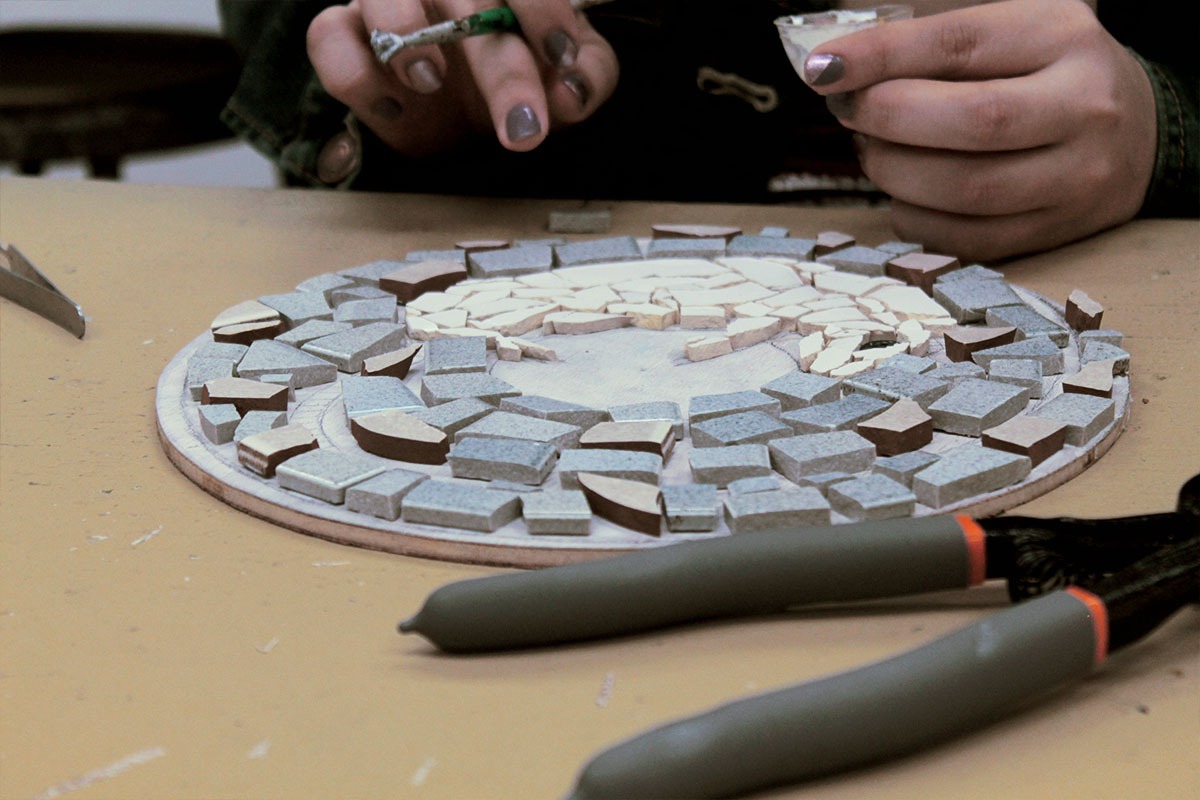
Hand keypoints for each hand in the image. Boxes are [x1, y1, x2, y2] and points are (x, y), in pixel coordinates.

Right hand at [307, 0, 618, 155]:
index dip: (543, 11)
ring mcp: (386, 5)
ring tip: (433, 83)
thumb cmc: (515, 78)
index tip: (562, 58)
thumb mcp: (565, 80)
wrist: (458, 116)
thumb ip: (586, 77)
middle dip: (500, 69)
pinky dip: (359, 76)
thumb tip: (572, 92)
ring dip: (407, 42)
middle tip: (524, 127)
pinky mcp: (342, 38)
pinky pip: (328, 40)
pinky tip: (396, 110)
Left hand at [802, 0, 1156, 259]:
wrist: (1133, 130)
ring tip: (872, 151)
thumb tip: (835, 72)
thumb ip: (930, 48)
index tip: (824, 69)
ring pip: (966, 189)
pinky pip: (965, 239)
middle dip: (887, 119)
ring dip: (895, 172)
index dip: (882, 58)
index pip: (961, 46)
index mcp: (1064, 37)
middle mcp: (1084, 107)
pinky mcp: (1056, 231)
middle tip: (849, 112)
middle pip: (971, 121)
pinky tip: (904, 193)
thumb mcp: (1005, 35)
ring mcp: (1077, 177)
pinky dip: (914, 218)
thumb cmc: (1043, 74)